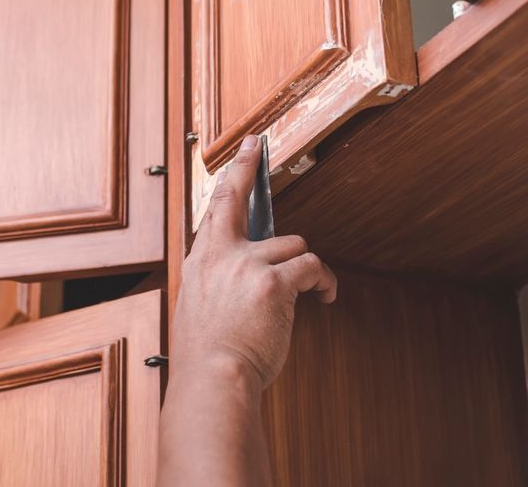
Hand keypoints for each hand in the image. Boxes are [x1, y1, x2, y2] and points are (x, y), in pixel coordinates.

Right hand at [171, 134, 336, 392]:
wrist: (214, 380)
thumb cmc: (209, 356)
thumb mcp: (200, 308)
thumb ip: (220, 282)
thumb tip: (245, 274)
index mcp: (200, 263)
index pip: (214, 207)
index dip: (231, 174)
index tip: (242, 150)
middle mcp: (220, 255)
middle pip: (239, 198)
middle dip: (248, 167)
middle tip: (257, 147)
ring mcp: (247, 265)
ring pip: (291, 244)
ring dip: (305, 266)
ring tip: (314, 288)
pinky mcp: (274, 282)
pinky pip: (311, 267)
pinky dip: (324, 281)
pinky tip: (326, 296)